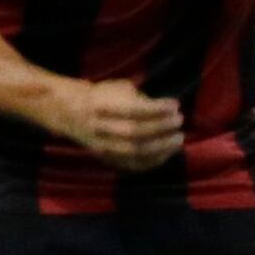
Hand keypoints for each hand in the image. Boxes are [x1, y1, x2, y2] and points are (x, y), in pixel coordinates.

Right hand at [56, 76, 183, 171]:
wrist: (75, 114)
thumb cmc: (105, 97)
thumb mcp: (121, 89)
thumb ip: (142, 99)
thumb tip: (170, 110)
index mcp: (102, 107)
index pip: (134, 110)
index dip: (158, 108)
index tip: (176, 104)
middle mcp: (100, 129)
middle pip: (135, 132)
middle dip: (162, 127)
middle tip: (180, 120)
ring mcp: (104, 147)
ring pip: (135, 152)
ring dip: (162, 146)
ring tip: (179, 138)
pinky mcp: (109, 160)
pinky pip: (134, 165)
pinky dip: (155, 160)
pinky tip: (169, 152)